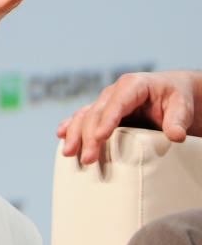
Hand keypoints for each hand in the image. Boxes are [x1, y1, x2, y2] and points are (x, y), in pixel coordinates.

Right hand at [57, 71, 201, 163]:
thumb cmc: (176, 98)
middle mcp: (114, 92)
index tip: (101, 137)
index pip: (117, 103)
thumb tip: (176, 136)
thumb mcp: (182, 106)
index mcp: (133, 85)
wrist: (171, 93)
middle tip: (87, 158)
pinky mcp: (102, 113)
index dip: (107, 119)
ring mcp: (105, 102)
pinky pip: (82, 117)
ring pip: (84, 115)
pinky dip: (70, 126)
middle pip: (96, 113)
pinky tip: (61, 135)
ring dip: (75, 134)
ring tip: (68, 153)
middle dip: (89, 136)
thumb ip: (179, 119)